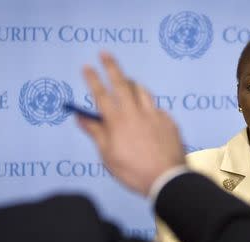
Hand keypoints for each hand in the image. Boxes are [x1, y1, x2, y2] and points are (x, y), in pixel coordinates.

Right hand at [78, 53, 184, 195]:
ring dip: (132, 84)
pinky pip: (156, 108)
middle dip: (111, 66)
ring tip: (127, 83)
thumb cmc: (133, 171)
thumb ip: (95, 133)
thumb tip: (81, 117)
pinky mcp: (168, 121)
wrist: (167, 179)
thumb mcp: (108, 156)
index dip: (92, 79)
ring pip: (142, 91)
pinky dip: (148, 107)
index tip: (86, 66)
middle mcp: (135, 113)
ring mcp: (154, 115)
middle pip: (121, 83)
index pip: (101, 95)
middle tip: (105, 53)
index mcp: (117, 121)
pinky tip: (148, 116)